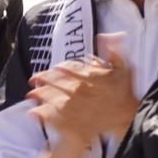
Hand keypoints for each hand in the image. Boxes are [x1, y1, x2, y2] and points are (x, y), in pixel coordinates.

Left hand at [25, 53, 139, 146]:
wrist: (126, 118)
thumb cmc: (125, 94)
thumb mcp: (124, 67)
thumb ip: (113, 50)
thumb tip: (104, 35)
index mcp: (88, 75)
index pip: (67, 68)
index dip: (57, 68)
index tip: (50, 68)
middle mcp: (78, 89)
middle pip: (56, 82)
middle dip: (43, 80)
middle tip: (33, 80)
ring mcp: (73, 106)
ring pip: (51, 98)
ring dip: (39, 95)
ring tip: (30, 95)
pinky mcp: (71, 121)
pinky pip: (52, 117)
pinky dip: (41, 114)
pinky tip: (34, 113)